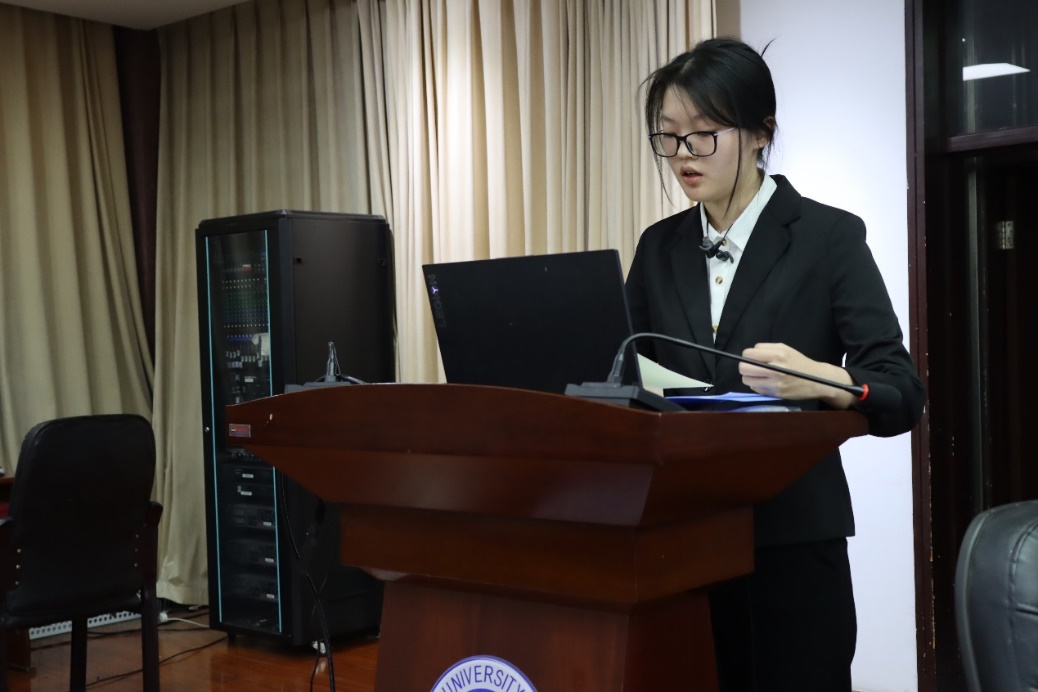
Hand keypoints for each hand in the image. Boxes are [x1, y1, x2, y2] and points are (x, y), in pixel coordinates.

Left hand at [739, 343, 856, 408]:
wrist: (817, 380)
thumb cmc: (799, 362)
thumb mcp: (785, 349)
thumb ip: (766, 348)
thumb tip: (749, 354)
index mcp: (778, 354)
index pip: (748, 354)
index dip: (748, 355)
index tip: (752, 357)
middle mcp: (775, 369)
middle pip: (743, 368)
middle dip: (745, 367)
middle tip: (752, 367)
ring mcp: (775, 383)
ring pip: (746, 380)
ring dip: (750, 377)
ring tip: (759, 375)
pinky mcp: (775, 394)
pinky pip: (755, 389)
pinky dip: (757, 385)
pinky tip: (766, 382)